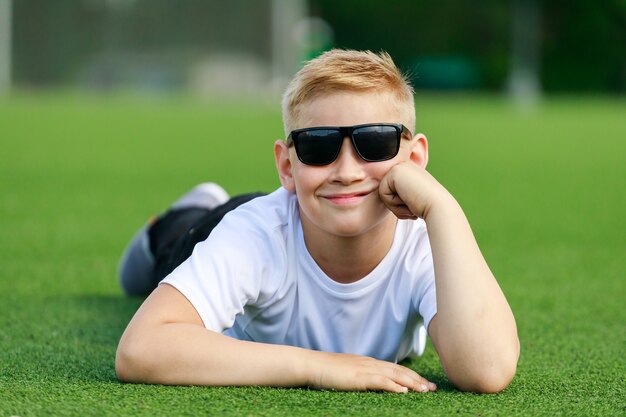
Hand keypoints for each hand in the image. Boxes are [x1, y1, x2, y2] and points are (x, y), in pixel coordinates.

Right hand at [308, 351, 436, 392]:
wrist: (312, 364)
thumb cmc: (326, 371)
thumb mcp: (348, 373)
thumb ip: (361, 377)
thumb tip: (372, 383)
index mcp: (368, 363)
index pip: (395, 368)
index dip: (412, 376)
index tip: (425, 384)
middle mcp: (370, 363)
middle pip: (400, 370)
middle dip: (418, 380)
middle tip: (432, 388)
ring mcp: (365, 369)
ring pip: (394, 375)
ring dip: (411, 383)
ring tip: (425, 390)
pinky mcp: (358, 377)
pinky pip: (380, 381)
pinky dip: (393, 385)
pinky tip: (403, 391)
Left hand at [379, 162, 449, 220]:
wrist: (438, 206)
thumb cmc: (428, 207)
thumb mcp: (412, 198)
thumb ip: (402, 195)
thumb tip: (391, 198)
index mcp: (408, 172)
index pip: (391, 192)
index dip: (401, 204)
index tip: (416, 202)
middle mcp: (403, 166)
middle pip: (386, 191)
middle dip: (397, 205)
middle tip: (413, 203)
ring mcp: (399, 167)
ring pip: (383, 193)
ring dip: (395, 205)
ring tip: (411, 201)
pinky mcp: (395, 172)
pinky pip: (382, 194)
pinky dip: (393, 203)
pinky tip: (408, 199)